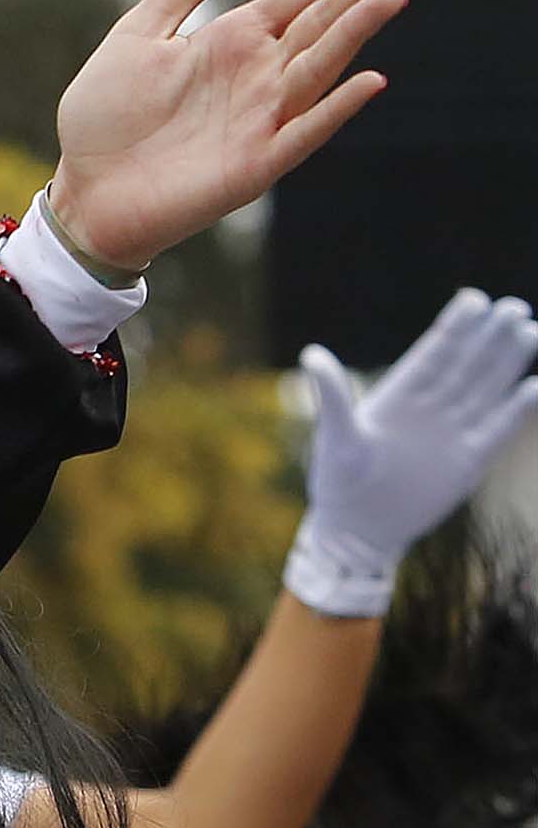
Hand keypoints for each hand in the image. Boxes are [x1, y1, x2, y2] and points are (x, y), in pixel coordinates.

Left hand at [46, 0, 428, 268]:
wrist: (81, 192)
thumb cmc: (107, 118)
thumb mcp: (138, 35)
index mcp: (237, 39)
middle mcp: (260, 74)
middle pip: (327, 19)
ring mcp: (261, 119)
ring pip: (320, 67)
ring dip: (356, 32)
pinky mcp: (252, 164)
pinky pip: (302, 132)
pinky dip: (334, 109)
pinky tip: (368, 81)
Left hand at [289, 289, 537, 612]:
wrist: (358, 529)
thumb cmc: (337, 482)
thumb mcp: (335, 438)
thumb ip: (332, 396)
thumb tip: (312, 354)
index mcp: (399, 395)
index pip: (434, 353)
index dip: (455, 327)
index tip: (475, 298)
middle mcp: (431, 407)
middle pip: (467, 364)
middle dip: (490, 336)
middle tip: (514, 307)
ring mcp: (453, 431)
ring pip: (488, 388)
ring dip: (509, 362)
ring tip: (531, 331)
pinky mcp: (470, 460)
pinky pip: (499, 428)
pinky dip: (517, 410)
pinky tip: (535, 386)